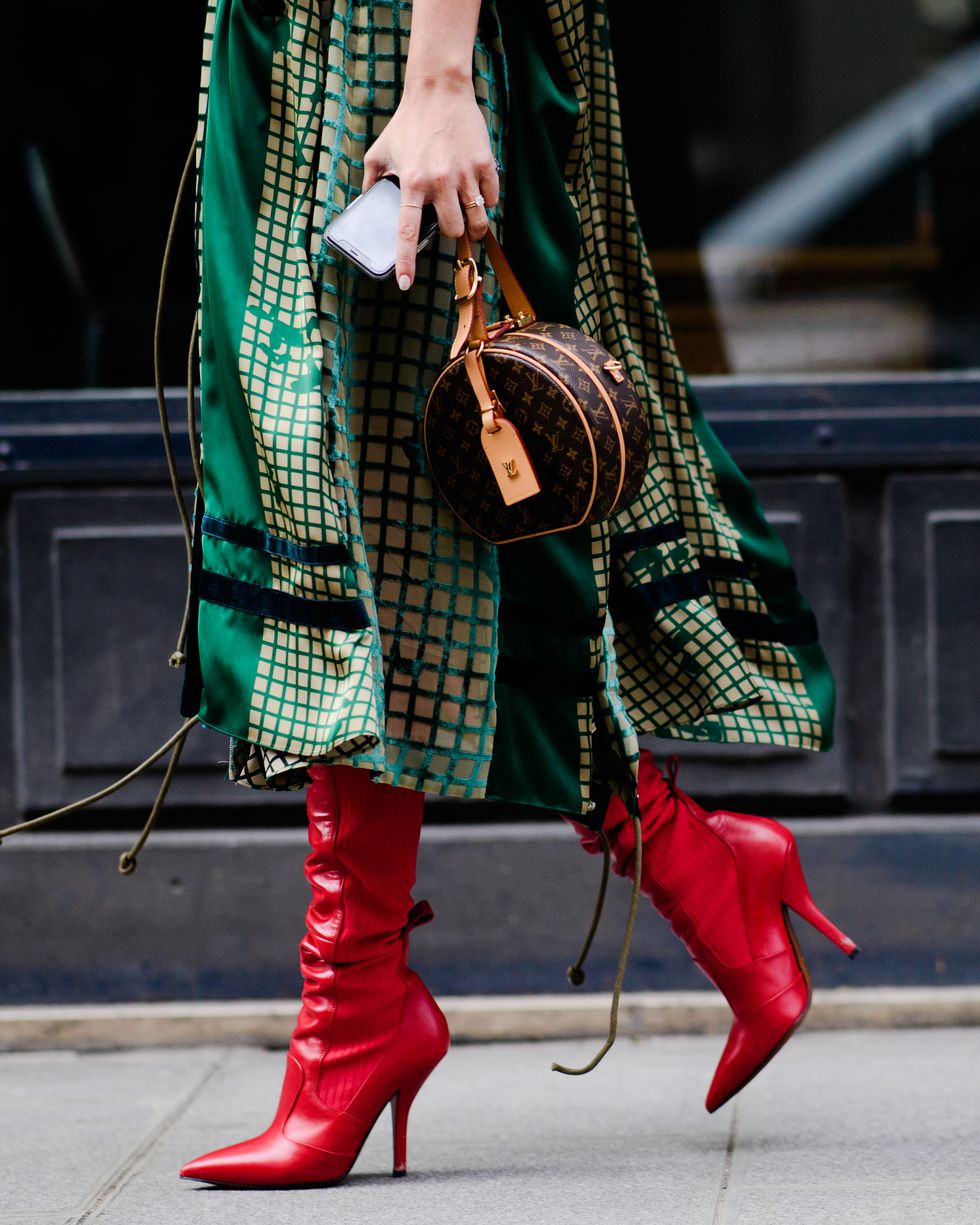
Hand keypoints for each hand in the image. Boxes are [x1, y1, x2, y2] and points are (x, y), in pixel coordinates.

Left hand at [362, 79, 499, 290]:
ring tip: (468, 218)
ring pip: (477, 222)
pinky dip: (487, 201)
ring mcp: (464, 174)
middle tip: (449, 223)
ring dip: (473, 226)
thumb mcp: (380, 151)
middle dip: (453, 233)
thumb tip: (365, 205)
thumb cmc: (408, 123)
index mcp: (411, 183)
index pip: (407, 231)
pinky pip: (492, 199)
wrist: (439, 91)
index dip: (406, 262)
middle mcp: (439, 182)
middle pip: (453, 232)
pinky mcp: (485, 164)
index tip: (405, 284)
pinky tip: (477, 191)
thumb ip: (372, 181)